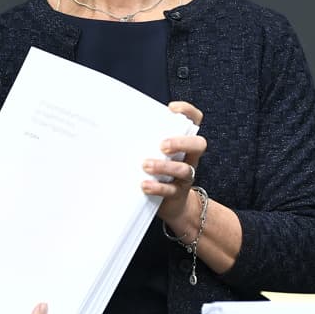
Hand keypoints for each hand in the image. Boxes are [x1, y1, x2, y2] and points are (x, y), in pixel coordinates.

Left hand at [143, 101, 205, 228]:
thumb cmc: (160, 171)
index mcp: (184, 143)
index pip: (194, 121)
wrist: (172, 204)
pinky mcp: (177, 194)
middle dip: (181, 142)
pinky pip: (171, 191)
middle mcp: (189, 158)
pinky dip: (158, 187)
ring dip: (165, 166)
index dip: (188, 112)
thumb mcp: (157, 151)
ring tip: (146, 165)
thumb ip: (147, 139)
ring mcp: (185, 177)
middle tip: (163, 145)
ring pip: (184, 170)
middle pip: (198, 145)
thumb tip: (116, 124)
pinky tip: (145, 185)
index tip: (172, 109)